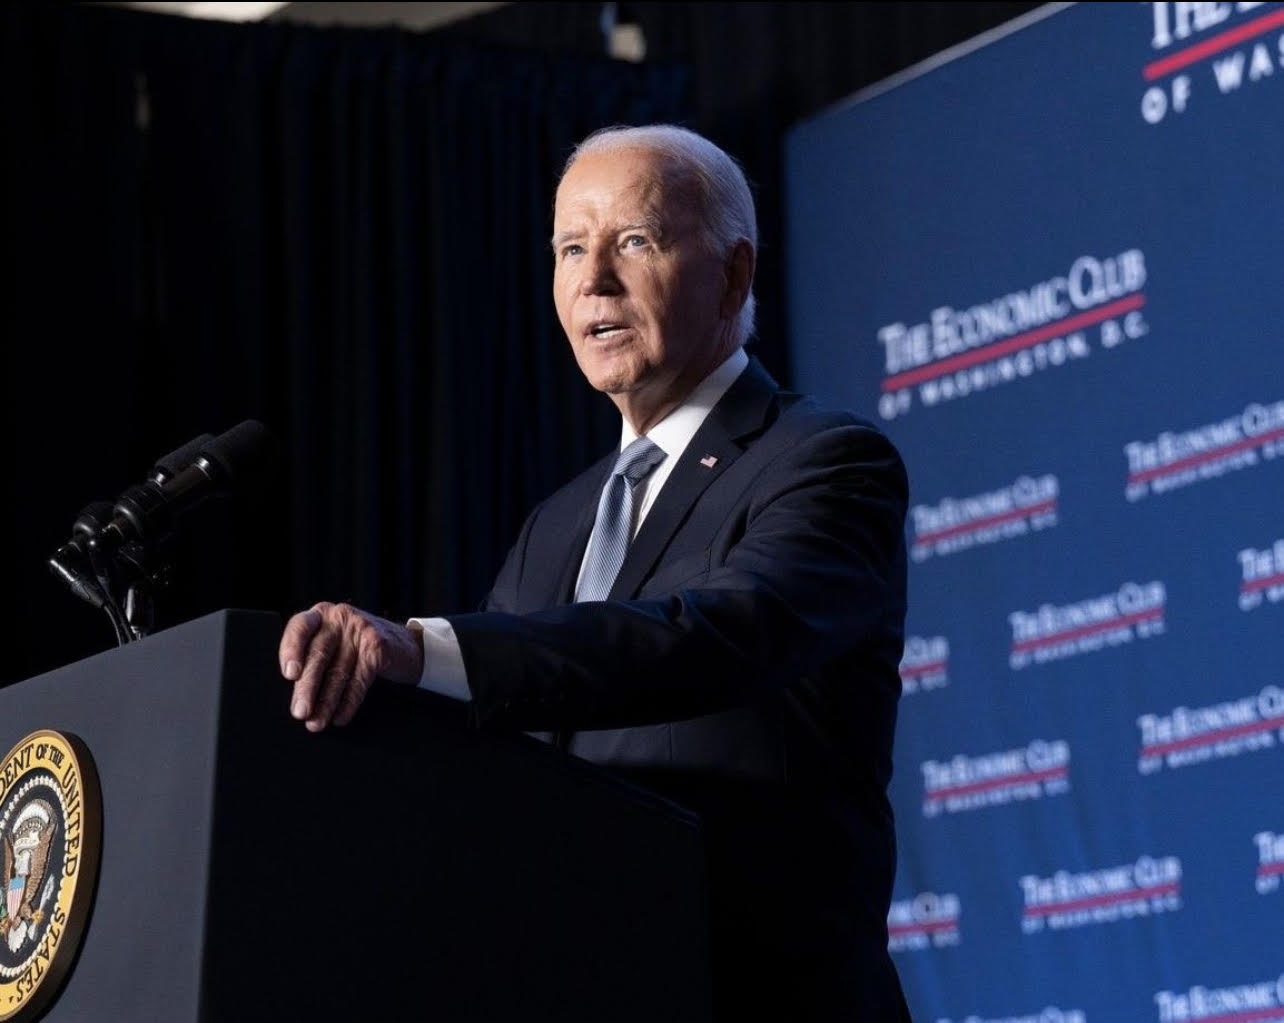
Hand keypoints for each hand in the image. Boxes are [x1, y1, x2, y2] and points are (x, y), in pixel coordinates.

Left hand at [278, 602, 423, 730]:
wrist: (404, 644)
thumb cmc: (358, 647)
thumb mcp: (333, 642)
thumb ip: (313, 658)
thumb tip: (295, 696)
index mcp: (321, 614)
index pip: (300, 628)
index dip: (291, 650)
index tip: (290, 675)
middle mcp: (340, 618)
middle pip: (319, 654)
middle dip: (307, 687)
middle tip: (300, 711)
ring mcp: (360, 630)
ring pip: (338, 671)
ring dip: (326, 702)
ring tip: (317, 722)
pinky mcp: (378, 647)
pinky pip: (359, 680)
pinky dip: (348, 702)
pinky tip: (340, 716)